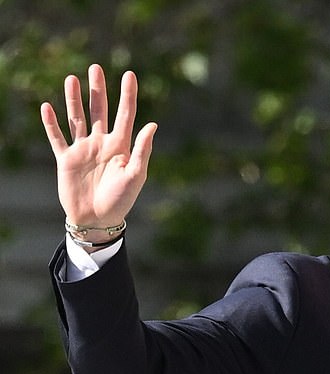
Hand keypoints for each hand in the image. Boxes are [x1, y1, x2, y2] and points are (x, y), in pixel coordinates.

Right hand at [40, 63, 156, 237]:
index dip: (128, 95)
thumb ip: (141, 150)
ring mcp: (83, 150)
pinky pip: (57, 137)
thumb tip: (152, 125)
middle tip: (95, 68)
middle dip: (97, 91)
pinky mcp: (66, 159)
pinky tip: (47, 107)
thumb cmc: (120, 201)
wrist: (97, 221)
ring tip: (72, 79)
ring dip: (74, 100)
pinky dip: (51, 124)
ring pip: (77, 119)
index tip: (130, 74)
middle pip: (99, 111)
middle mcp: (101, 144)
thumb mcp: (135, 176)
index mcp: (120, 147)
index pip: (125, 115)